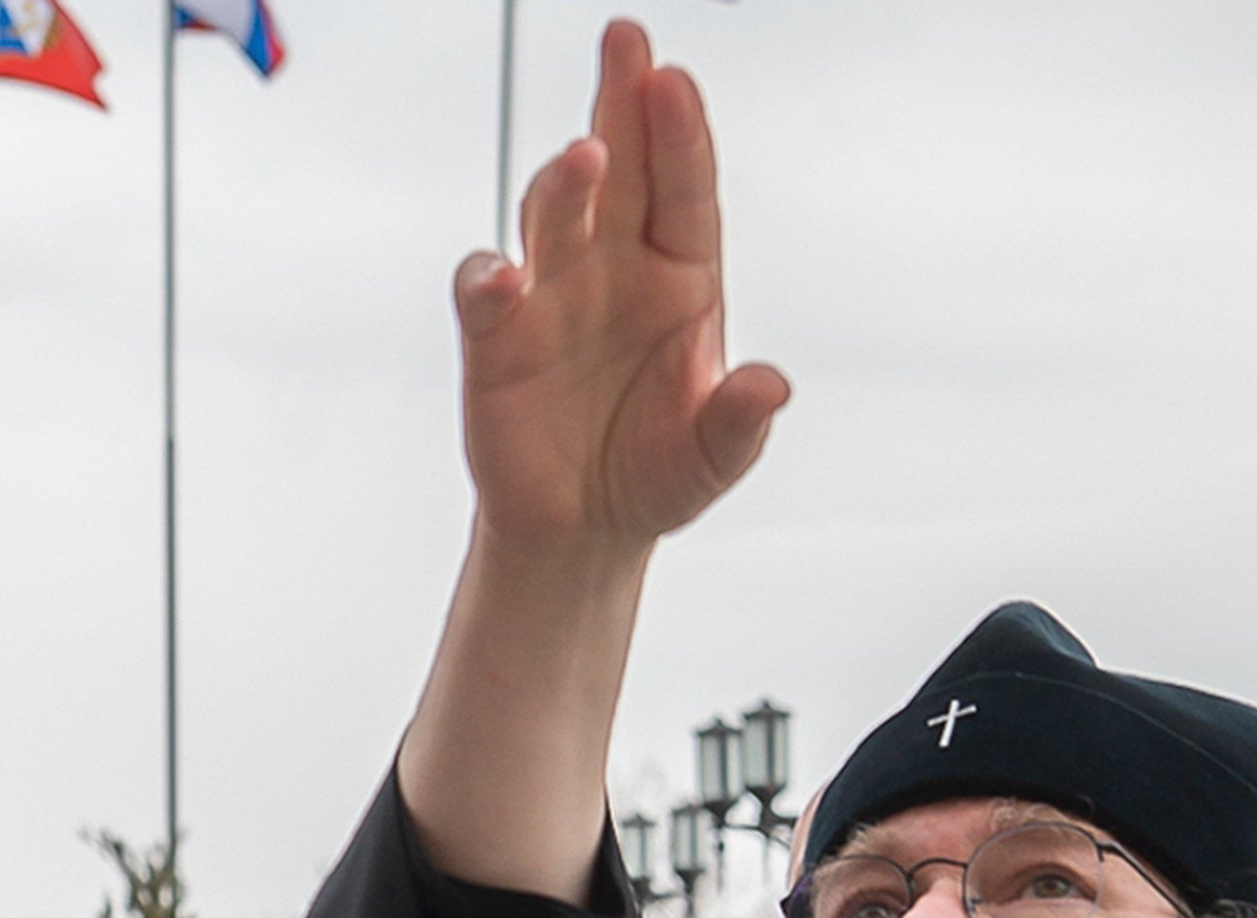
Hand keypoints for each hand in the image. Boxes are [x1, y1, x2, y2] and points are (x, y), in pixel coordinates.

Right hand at [456, 18, 786, 557]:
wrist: (581, 530)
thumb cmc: (654, 476)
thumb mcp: (712, 459)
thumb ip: (739, 422)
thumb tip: (769, 386)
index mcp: (683, 278)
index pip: (685, 190)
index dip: (681, 135)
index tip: (675, 80)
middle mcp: (616, 268)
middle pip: (621, 169)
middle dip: (622, 102)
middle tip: (625, 39)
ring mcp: (552, 295)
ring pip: (555, 214)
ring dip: (564, 184)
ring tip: (582, 159)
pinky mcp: (495, 338)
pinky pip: (487, 292)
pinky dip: (489, 278)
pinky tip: (502, 277)